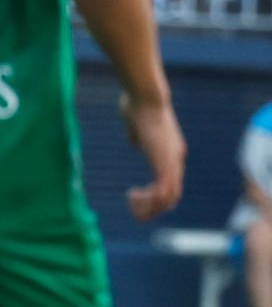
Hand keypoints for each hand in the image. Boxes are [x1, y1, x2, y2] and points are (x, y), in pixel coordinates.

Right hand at [121, 93, 184, 220]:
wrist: (146, 98)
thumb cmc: (137, 106)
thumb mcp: (138, 127)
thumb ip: (139, 138)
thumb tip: (136, 142)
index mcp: (171, 154)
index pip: (170, 187)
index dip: (152, 198)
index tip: (131, 194)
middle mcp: (176, 161)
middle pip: (172, 198)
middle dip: (151, 209)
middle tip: (130, 206)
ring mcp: (172, 163)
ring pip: (169, 199)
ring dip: (148, 207)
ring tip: (131, 202)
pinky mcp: (165, 163)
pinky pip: (163, 192)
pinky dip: (148, 200)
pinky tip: (133, 194)